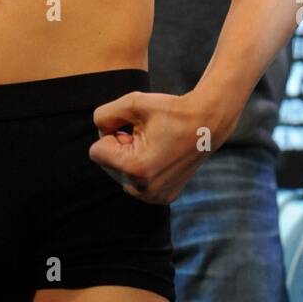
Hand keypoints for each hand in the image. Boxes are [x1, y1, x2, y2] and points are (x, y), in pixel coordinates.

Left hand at [89, 89, 232, 203]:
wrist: (207, 124)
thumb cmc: (170, 110)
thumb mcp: (132, 102)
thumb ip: (103, 116)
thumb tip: (99, 134)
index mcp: (136, 168)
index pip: (95, 152)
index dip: (111, 134)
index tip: (133, 128)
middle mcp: (144, 190)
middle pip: (107, 165)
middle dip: (120, 147)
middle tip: (147, 136)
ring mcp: (155, 197)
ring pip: (120, 174)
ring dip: (130, 158)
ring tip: (154, 146)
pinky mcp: (162, 199)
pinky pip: (135, 183)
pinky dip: (141, 169)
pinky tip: (160, 157)